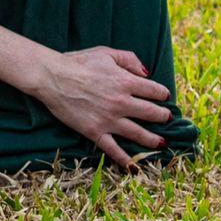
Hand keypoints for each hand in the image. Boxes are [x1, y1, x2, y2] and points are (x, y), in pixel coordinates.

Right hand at [32, 46, 173, 169]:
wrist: (53, 77)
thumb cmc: (78, 62)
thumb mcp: (106, 53)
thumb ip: (129, 59)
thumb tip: (146, 72)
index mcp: (126, 82)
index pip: (155, 91)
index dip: (162, 94)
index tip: (164, 97)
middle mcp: (122, 102)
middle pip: (151, 113)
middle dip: (163, 116)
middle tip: (167, 118)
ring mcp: (109, 119)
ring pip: (138, 133)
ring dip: (153, 139)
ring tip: (161, 142)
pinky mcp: (95, 132)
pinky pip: (113, 149)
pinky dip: (125, 160)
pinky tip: (134, 167)